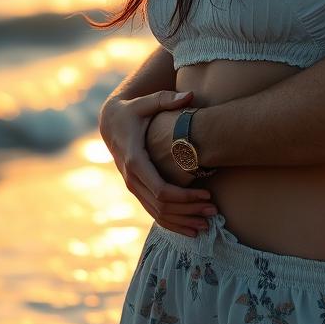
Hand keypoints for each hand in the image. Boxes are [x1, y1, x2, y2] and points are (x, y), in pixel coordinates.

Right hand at [98, 90, 216, 235]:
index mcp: (135, 159)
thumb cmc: (133, 111)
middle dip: (189, 211)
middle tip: (214, 212)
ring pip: (158, 214)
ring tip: (207, 225)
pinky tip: (190, 228)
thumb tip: (190, 95)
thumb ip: (167, 99)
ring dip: (182, 221)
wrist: (110, 123)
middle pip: (162, 206)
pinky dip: (172, 223)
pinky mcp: (137, 190)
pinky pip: (153, 213)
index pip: (161, 189)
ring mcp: (134, 187)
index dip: (185, 196)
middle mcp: (133, 178)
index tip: (207, 196)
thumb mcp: (146, 102)